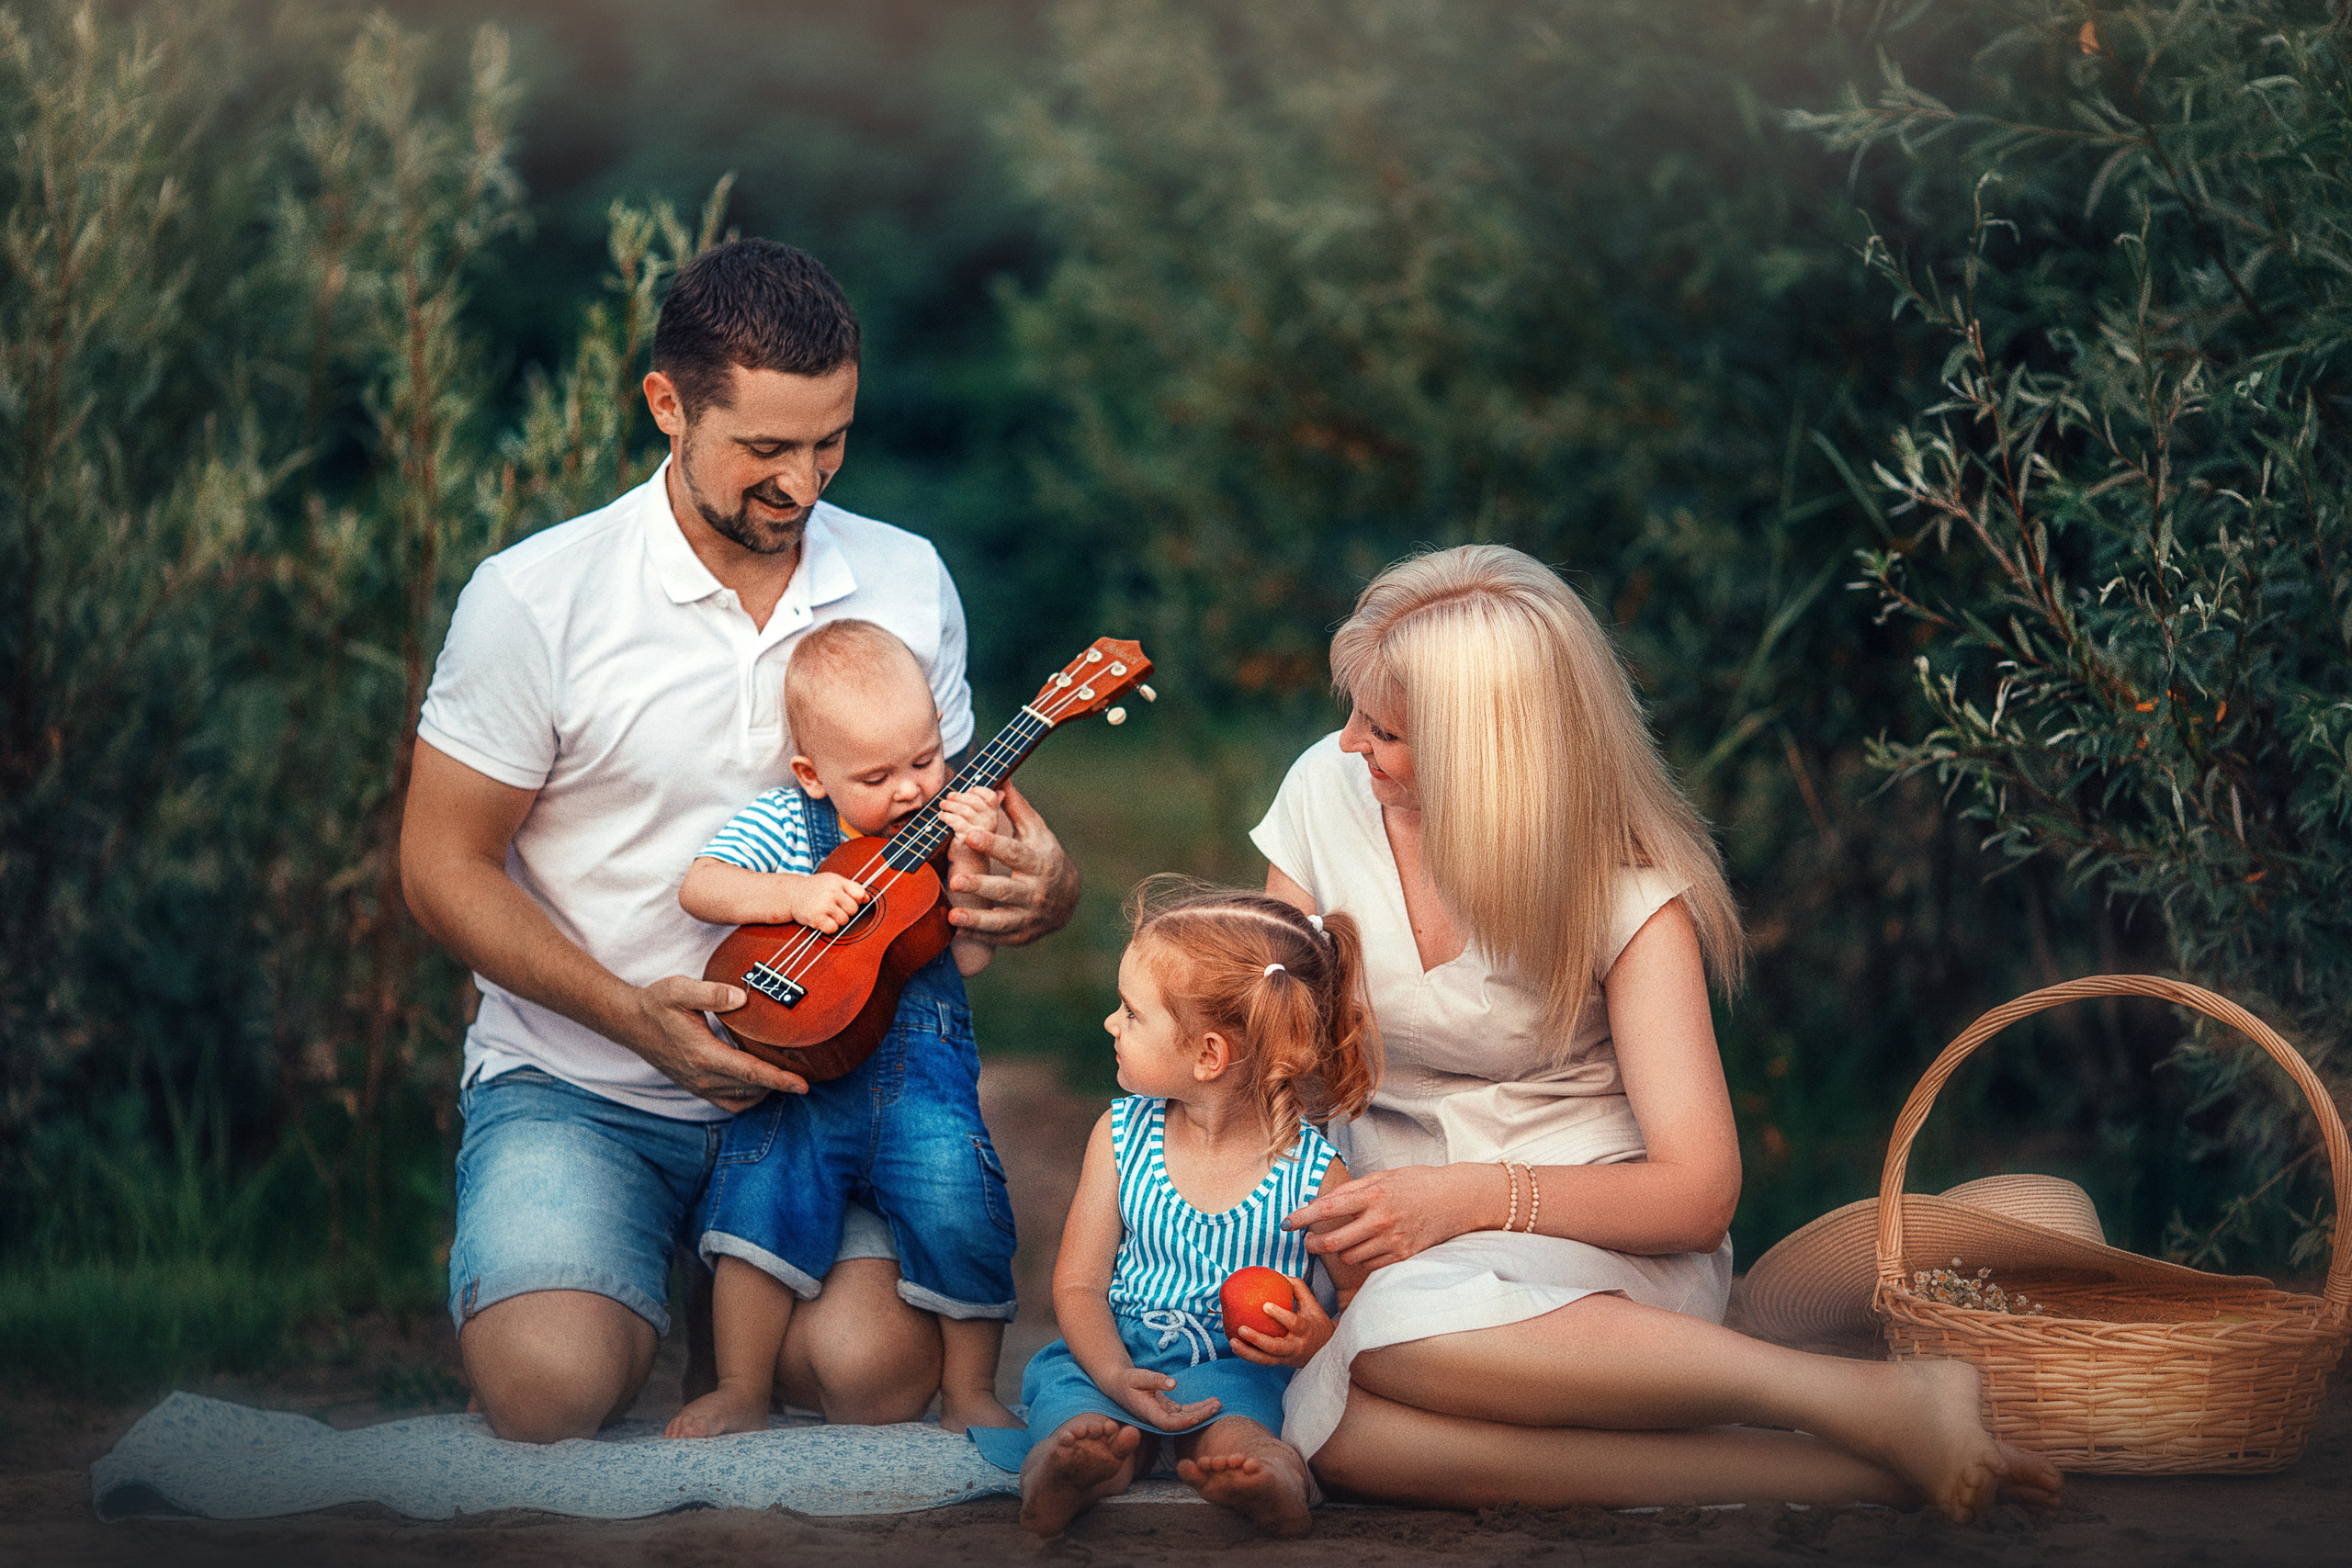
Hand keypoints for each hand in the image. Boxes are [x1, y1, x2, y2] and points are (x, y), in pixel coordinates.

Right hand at [621, 975, 808, 1110]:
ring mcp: (699, 1085)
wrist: (630, 1022)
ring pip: (743, 1098)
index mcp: (703, 1054)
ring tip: (787, 1073)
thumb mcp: (680, 990)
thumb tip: (742, 997)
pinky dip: (749, 1096)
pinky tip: (759, 1079)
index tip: (804, 1084)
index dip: (780, 1079)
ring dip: (766, 1090)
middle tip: (807, 1070)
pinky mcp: (697, 1087)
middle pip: (753, 1088)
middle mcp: (703, 1077)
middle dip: (781, 1083)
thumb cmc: (656, 1004)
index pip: (750, 1072)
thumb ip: (711, 993)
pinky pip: (730, 1102)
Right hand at [787, 871, 868, 933]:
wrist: (791, 894)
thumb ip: (851, 888)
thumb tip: (867, 899)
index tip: (847, 900)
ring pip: (844, 920)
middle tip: (834, 908)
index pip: (859, 894)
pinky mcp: (816, 917)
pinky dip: (829, 927)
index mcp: (837, 881)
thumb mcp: (833, 881)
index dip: (856, 900)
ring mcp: (823, 904)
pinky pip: (833, 928)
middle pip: (853, 910)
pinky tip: (822, 920)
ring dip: (837, 920)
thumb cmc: (815, 888)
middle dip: (846, 912)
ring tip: (826, 913)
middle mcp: (831, 891)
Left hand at [943, 783, 1079, 945]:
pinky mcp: (1022, 935)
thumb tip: (1003, 779)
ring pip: (1002, 920)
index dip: (993, 844)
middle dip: (980, 886)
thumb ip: (1017, 810)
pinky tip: (959, 932)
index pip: (1014, 852)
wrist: (1069, 899)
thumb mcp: (1038, 833)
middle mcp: (1035, 891)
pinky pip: (1000, 938)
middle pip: (1006, 889)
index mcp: (1037, 862)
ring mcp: (1029, 916)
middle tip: (955, 880)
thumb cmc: (1046, 857)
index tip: (970, 834)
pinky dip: (980, 936)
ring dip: (977, 919)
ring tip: (953, 915)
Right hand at [1108, 1366, 1221, 1430]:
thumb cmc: (1127, 1380)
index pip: (1170, 1424)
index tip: (1201, 1415)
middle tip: (1217, 1406)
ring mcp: (1162, 1415)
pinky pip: (1184, 1412)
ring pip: (1185, 1418)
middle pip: (1182, 1423)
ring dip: (1202, 1412)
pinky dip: (1197, 1408)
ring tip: (1218, 1404)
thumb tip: (1174, 1384)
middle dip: (1200, 1416)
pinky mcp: (1166, 1410)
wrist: (1117, 1384)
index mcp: (1149, 1413)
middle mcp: (1157, 1418)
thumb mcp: (1139, 1376)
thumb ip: (1156, 1380)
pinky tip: (1210, 1403)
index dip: (1186, 1422)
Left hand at [1230, 1276, 1334, 1368]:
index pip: (1293, 1323)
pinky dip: (1248, 1356)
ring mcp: (1287, 1357)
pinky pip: (1262, 1362)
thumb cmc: (1317, 1323)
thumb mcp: (1313, 1305)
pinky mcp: (1281, 1363)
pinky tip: (1235, 1347)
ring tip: (1232, 1342)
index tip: (1265, 1305)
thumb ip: (1298, 1288)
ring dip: (1247, 1352)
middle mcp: (1296, 1346)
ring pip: (1266, 1360)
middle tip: (1241, 1328)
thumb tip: (1279, 1274)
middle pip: (1275, 1347)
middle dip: (1257, 1339)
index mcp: (1306, 1329)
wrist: (1327, 1351)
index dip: (1279, 1315)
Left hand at [1282, 1163, 1492, 1270]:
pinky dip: (1360, 1259)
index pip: (1328, 1208)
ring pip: (1349, 1257)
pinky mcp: (1403, 1256)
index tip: (1286, 1223)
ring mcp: (1393, 1241)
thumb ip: (1352, 1189)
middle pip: (1334, 1242)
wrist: (1456, 1200)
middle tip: (1308, 1242)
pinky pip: (1369, 1266)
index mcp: (1374, 1195)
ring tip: (1342, 1241)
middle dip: (1314, 1245)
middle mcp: (1381, 1220)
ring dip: (1339, 1252)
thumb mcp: (1383, 1176)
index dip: (1302, 1217)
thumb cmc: (1418, 1183)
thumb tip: (1319, 1201)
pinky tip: (1363, 1248)